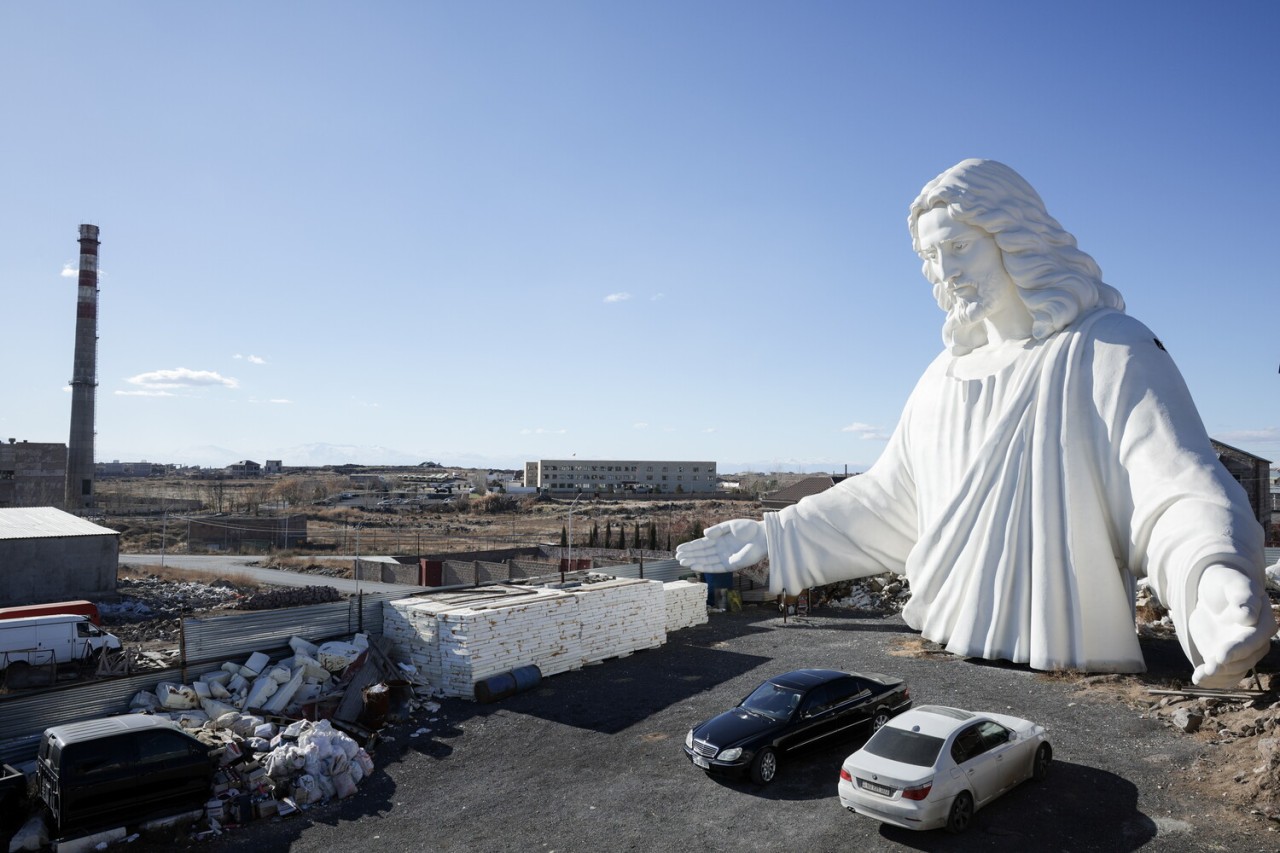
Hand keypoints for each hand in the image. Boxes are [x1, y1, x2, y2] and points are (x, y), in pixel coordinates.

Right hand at [674, 519, 766, 573]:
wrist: (761, 536)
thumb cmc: (747, 529)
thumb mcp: (729, 526)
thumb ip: (717, 530)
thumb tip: (704, 534)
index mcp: (720, 540)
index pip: (702, 544)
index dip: (690, 547)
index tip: (679, 548)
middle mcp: (720, 550)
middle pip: (701, 553)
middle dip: (689, 555)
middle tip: (677, 556)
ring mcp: (725, 558)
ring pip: (706, 561)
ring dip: (693, 561)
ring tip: (681, 561)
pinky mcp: (730, 565)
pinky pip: (714, 567)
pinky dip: (704, 567)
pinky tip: (694, 565)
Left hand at [1188, 564, 1277, 687]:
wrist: (1212, 594)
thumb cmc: (1225, 584)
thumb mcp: (1233, 583)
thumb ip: (1243, 596)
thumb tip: (1247, 616)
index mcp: (1264, 622)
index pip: (1254, 640)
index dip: (1239, 649)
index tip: (1221, 655)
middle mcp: (1257, 642)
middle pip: (1245, 659)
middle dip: (1227, 666)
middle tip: (1209, 668)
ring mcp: (1242, 652)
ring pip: (1235, 670)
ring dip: (1219, 676)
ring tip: (1201, 676)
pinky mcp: (1227, 658)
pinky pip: (1224, 674)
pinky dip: (1212, 680)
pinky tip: (1198, 680)